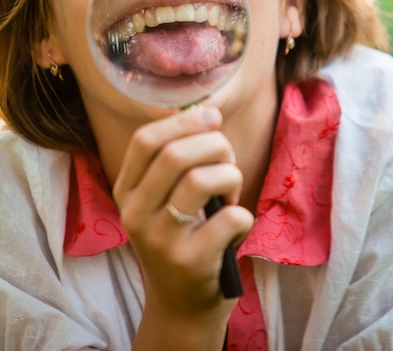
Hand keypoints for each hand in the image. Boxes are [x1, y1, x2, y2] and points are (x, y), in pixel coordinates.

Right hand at [113, 105, 253, 347]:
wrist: (181, 304)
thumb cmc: (181, 237)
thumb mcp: (164, 199)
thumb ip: (178, 159)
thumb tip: (207, 111)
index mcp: (127, 191)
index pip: (145, 140)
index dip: (182, 121)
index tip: (211, 117)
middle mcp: (135, 214)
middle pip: (175, 155)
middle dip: (216, 146)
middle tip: (228, 160)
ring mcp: (160, 241)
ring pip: (201, 180)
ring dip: (230, 177)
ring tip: (230, 192)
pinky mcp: (189, 263)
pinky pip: (229, 217)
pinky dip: (243, 213)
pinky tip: (236, 223)